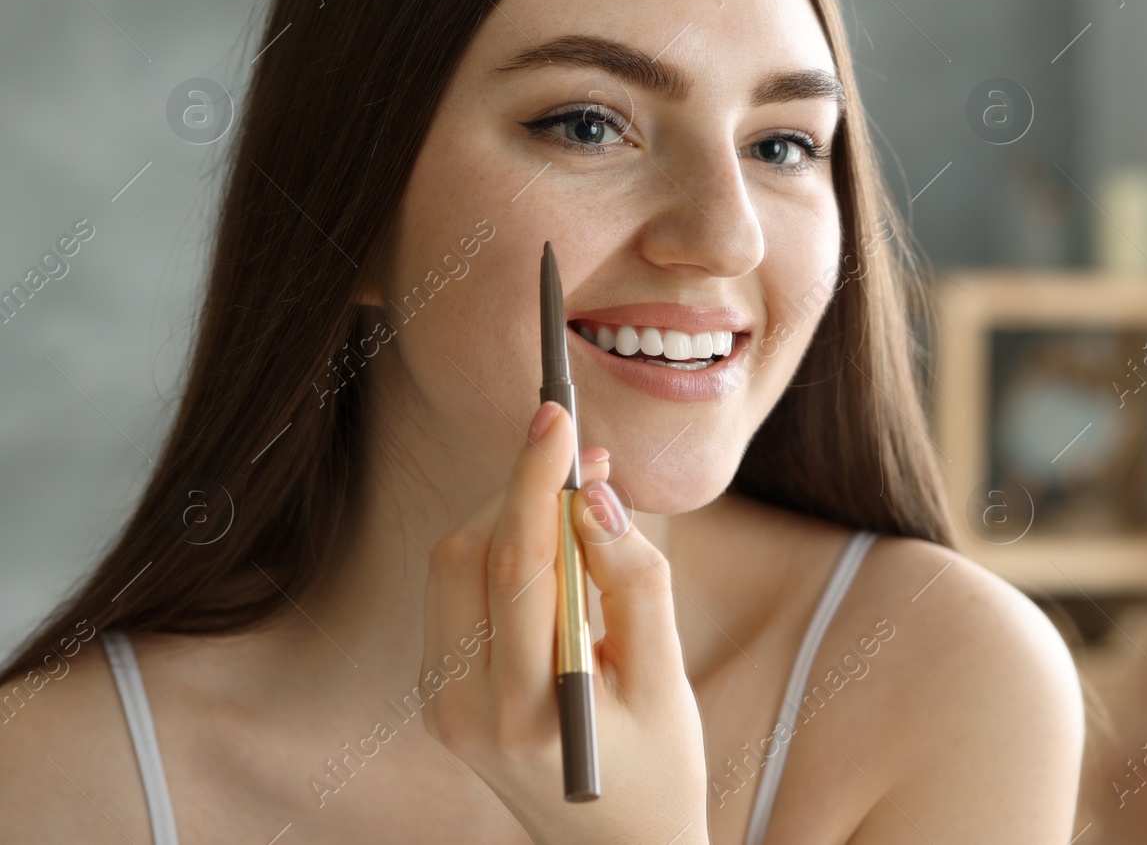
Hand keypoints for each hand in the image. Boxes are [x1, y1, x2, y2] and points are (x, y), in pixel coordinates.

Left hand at [420, 399, 708, 842]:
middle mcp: (462, 706)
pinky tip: (552, 554)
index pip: (517, 564)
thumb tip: (596, 497)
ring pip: (454, 564)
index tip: (556, 416)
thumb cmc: (658, 772)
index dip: (535, 478)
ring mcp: (439, 701)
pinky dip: (500, 552)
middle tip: (588, 458)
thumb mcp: (668, 682)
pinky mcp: (438, 691)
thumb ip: (635, 583)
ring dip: (511, 517)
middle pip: (470, 553)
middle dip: (524, 490)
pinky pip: (456, 591)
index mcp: (525, 709)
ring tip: (581, 506)